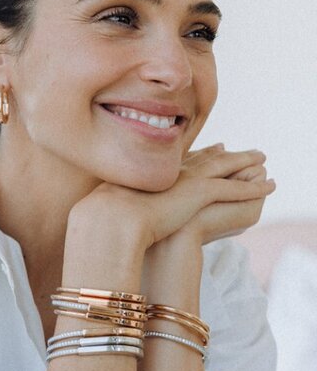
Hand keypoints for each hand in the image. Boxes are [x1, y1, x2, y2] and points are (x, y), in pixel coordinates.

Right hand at [67, 145, 273, 258]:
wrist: (111, 220)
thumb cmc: (102, 222)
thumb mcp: (108, 212)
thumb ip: (114, 210)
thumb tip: (103, 218)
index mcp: (153, 174)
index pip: (181, 162)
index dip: (199, 156)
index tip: (213, 148)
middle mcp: (172, 172)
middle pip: (207, 159)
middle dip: (227, 154)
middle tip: (241, 151)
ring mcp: (188, 180)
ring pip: (227, 168)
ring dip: (247, 164)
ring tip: (263, 161)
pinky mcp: (201, 192)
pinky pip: (236, 188)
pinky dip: (254, 187)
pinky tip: (269, 187)